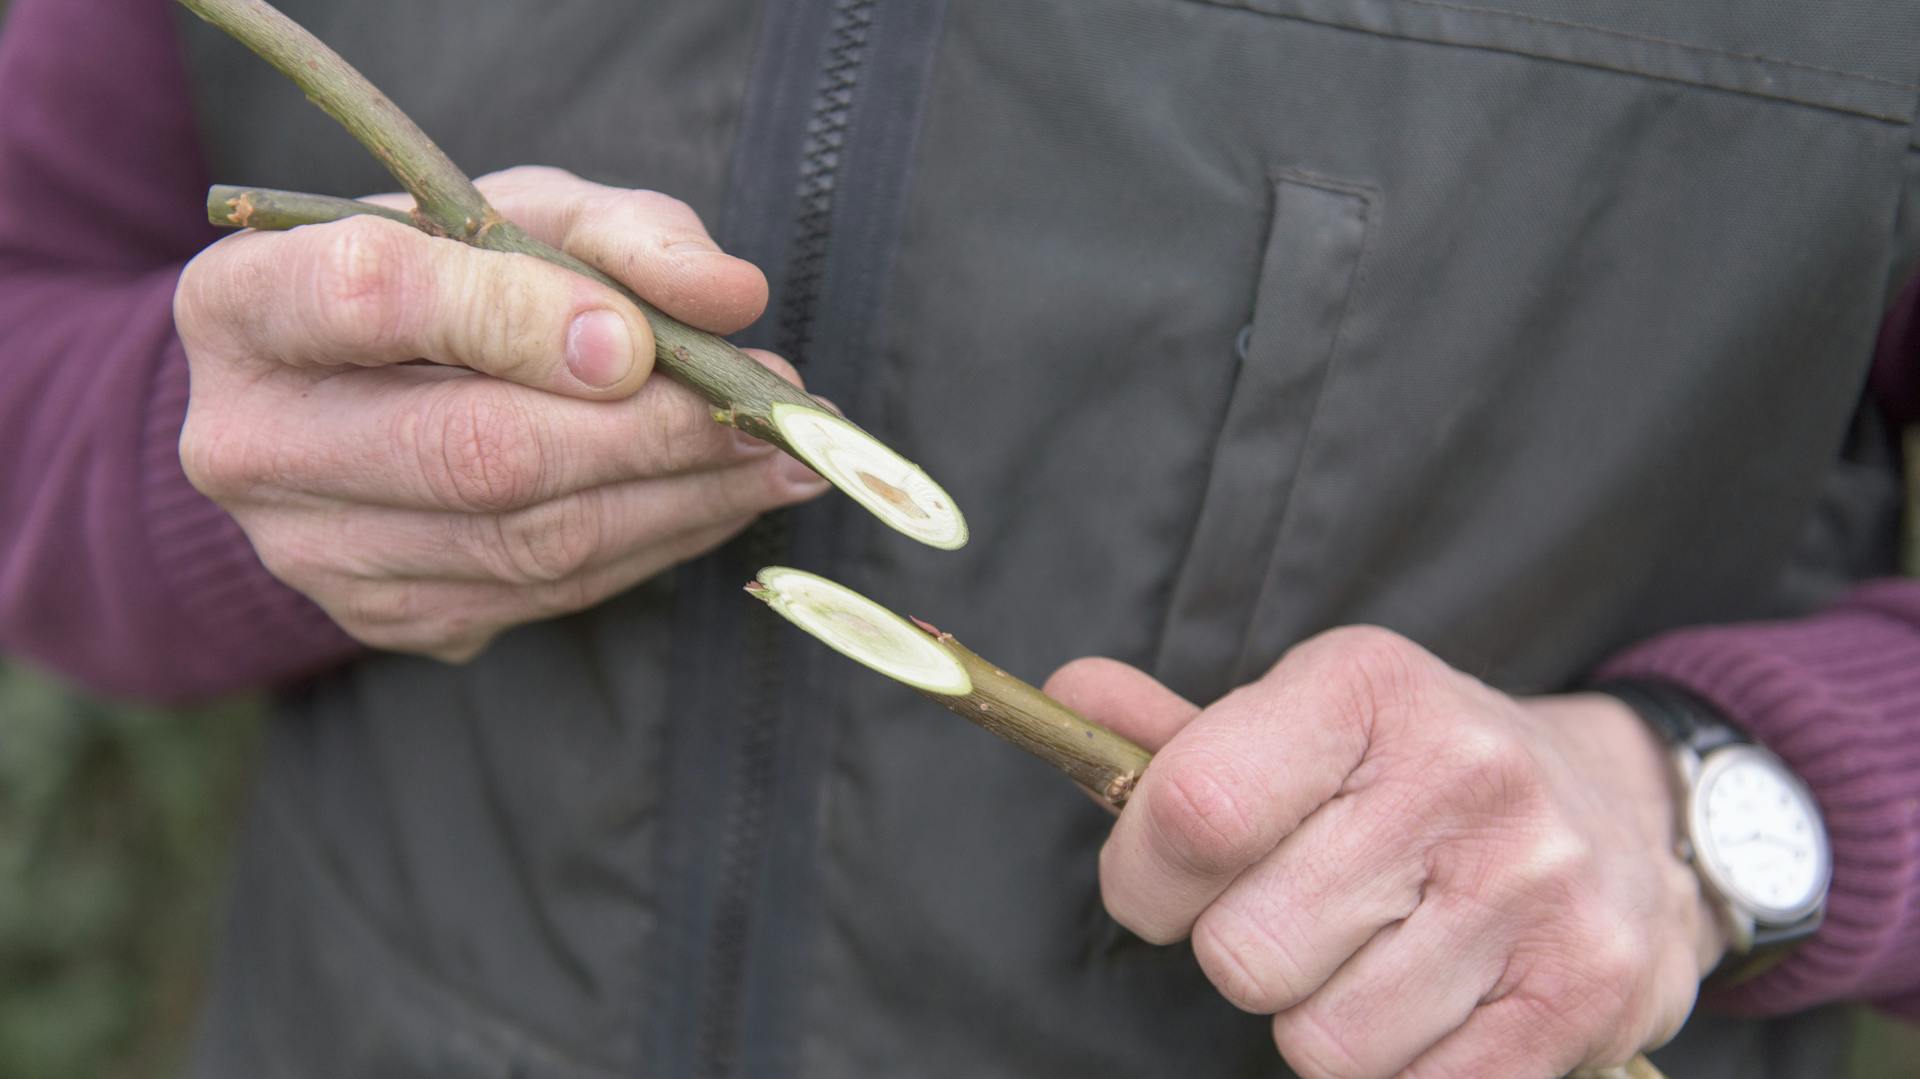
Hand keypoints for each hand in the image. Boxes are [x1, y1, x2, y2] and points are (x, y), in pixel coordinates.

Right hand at [175, 166, 826, 660]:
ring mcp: (311, 551)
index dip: (513, 319)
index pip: (370, 297)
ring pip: (528, 542)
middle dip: (651, 432)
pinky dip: (656, 544)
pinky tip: (722, 500)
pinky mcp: (386, 617)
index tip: (638, 338)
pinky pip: (547, 594)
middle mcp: (252, 441)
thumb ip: (623, 235)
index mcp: (245, 301)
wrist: (346, 397)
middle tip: (772, 409)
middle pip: (473, 451)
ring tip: (781, 457)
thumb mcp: (516, 214)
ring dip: (683, 500)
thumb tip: (731, 296)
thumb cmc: (439, 281)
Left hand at [1046, 627, 1727, 1077]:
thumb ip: (1181, 737)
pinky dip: (1400, 1067)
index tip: (1160, 884)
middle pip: (1244, 952)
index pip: (1193, 810)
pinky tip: (1433, 999)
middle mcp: (1461, 775)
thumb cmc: (1418, 775)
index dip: (1142, 877)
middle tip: (1296, 915)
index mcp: (1367, 688)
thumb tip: (1068, 692)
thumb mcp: (1309, 723)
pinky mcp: (1583, 996)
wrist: (1626, 816)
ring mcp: (1533, 890)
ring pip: (1322, 1043)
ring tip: (1374, 955)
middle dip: (1240, 952)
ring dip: (1321, 1019)